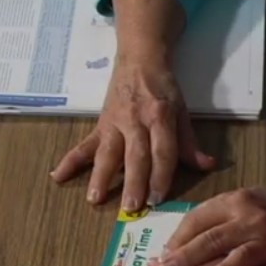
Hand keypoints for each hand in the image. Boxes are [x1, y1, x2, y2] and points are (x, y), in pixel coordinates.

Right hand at [50, 58, 214, 210]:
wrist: (139, 58)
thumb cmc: (163, 88)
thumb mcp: (181, 111)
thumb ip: (189, 142)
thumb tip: (207, 166)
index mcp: (160, 116)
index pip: (162, 151)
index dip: (161, 175)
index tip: (157, 199)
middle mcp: (136, 121)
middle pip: (135, 156)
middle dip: (133, 182)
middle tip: (131, 206)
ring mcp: (114, 123)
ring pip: (107, 152)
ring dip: (100, 176)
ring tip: (94, 198)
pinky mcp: (100, 125)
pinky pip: (84, 144)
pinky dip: (70, 160)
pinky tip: (58, 175)